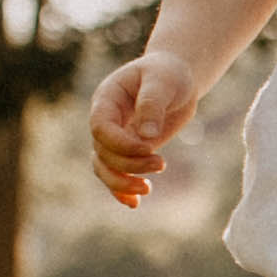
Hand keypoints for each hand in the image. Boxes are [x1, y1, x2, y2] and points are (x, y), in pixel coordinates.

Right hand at [88, 52, 200, 204]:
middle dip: (129, 164)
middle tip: (161, 163)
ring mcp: (115, 137)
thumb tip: (147, 137)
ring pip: (104, 167)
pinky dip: (122, 190)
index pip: (100, 128)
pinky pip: (116, 173)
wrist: (176, 78)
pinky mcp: (128, 151)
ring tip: (147, 189)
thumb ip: (152, 105)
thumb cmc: (168, 73)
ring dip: (121, 182)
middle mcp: (106, 120)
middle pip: (103, 152)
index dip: (120, 143)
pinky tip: (135, 203)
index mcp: (107, 99)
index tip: (148, 148)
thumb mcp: (163, 81)